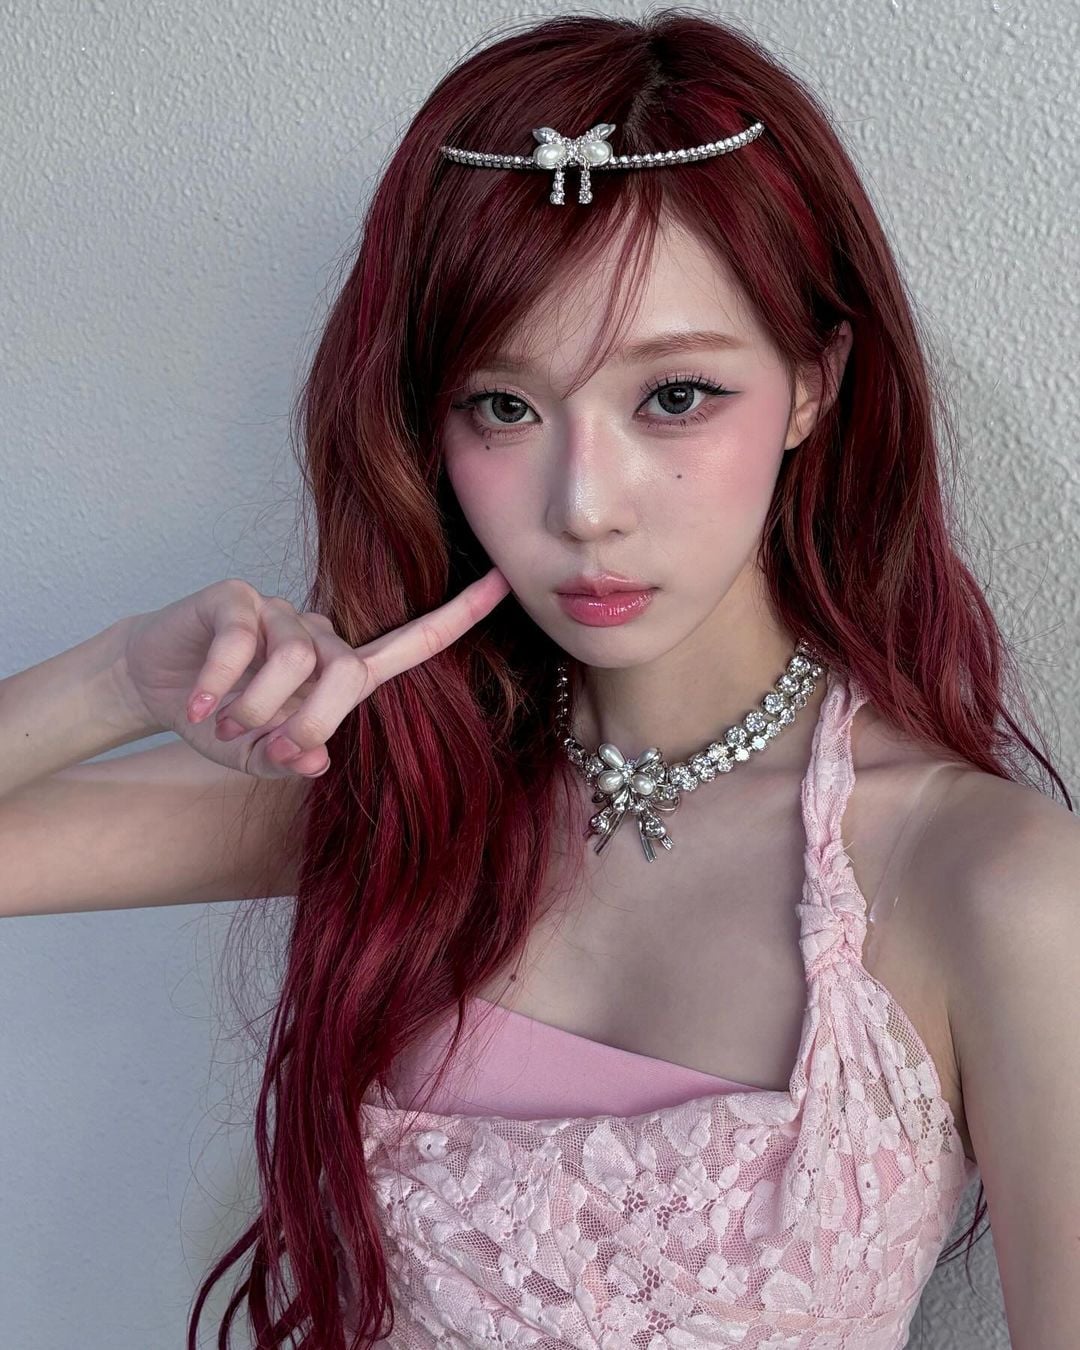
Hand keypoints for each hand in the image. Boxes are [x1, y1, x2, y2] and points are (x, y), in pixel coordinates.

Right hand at [114, 568, 511, 777]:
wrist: (156, 687)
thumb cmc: (224, 721)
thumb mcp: (261, 756)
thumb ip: (292, 759)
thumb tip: (316, 760)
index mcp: (344, 670)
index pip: (414, 642)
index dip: (459, 615)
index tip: (505, 584)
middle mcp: (321, 635)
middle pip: (349, 672)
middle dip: (313, 722)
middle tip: (270, 745)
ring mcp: (281, 611)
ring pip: (293, 661)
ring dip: (255, 708)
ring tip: (223, 721)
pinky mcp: (237, 599)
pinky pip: (242, 640)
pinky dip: (218, 684)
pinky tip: (195, 706)